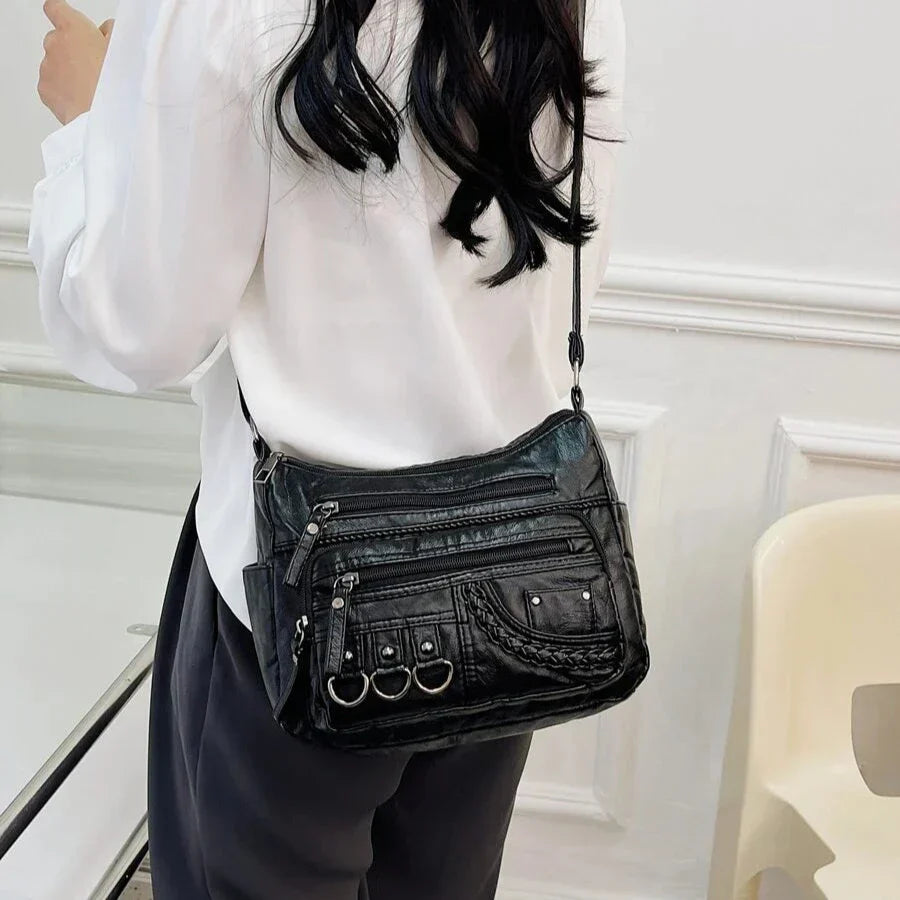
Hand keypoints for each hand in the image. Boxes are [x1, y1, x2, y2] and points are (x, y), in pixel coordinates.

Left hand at [38, 0, 114, 124]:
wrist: (101, 117)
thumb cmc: (114, 85)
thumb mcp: (123, 49)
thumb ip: (111, 32)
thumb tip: (105, 33)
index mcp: (73, 28)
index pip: (56, 8)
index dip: (61, 13)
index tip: (65, 18)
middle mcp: (54, 44)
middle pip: (58, 40)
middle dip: (72, 50)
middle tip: (95, 67)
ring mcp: (47, 67)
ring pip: (56, 65)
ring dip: (70, 73)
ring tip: (91, 89)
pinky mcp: (45, 90)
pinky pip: (53, 86)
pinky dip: (64, 91)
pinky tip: (82, 99)